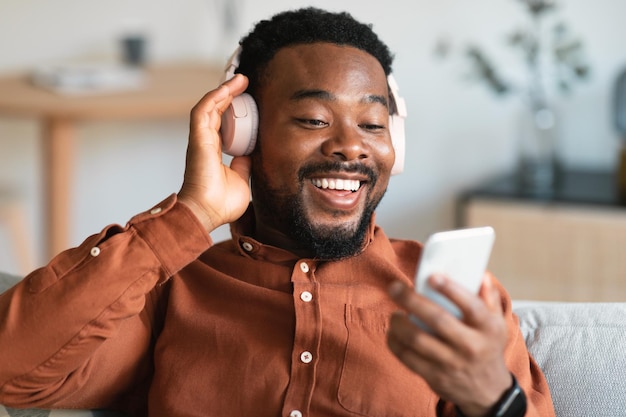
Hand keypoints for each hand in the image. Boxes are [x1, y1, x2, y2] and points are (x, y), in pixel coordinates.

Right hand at [178, 74, 251, 232]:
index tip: (248, 99)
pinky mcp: (198, 138)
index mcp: (214, 151)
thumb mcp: (242, 179)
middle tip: (245, 83)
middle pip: (216, 110)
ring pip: (209, 106)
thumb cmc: (221, 203)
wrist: (207, 212)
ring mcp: (200, 139)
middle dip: (230, 94)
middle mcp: (205, 142)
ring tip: (240, 79)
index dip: (232, 109)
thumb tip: (251, 154)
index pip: (222, 123)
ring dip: (224, 90)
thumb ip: (244, 165)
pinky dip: (215, 97)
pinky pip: (203, 110)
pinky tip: (227, 88)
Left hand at [387, 274, 511, 416]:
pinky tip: (393, 331)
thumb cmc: (487, 347)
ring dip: (399, 323)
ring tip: (394, 314)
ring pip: (417, 340)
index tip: (432, 276)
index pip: (471, 306)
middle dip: (411, 300)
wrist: (487, 391)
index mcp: (488, 328)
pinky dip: (395, 342)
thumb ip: (488, 297)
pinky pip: (408, 357)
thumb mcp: (497, 323)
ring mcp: (452, 363)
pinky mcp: (435, 376)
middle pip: (437, 319)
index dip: (450, 289)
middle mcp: (471, 346)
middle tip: (394, 287)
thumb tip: (480, 274)